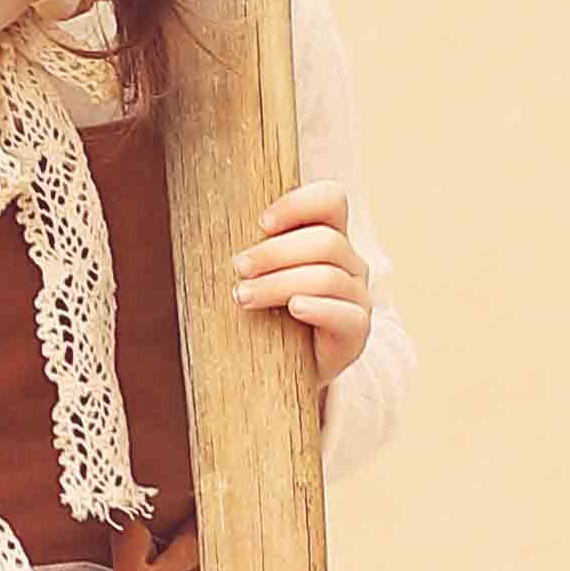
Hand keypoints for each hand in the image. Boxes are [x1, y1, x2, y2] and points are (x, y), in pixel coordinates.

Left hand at [235, 182, 372, 391]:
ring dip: (280, 283)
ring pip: (328, 277)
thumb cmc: (264, 314)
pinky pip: (346, 314)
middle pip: (325, 241)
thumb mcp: (258, 275)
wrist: (280, 370)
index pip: (331, 200)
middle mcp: (349, 262)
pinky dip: (318, 308)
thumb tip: (211, 225)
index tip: (261, 223)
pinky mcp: (357, 332)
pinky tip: (294, 308)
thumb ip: (253, 251)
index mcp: (329, 236)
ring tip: (243, 296)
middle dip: (275, 252)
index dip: (299, 204)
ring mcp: (357, 296)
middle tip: (238, 268)